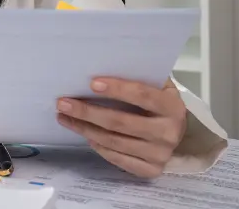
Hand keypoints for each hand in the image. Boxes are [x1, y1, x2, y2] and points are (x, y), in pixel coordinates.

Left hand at [56, 78, 187, 178]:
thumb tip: (100, 67)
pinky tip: (85, 134)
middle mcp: (169, 133)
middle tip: (63, 103)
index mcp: (173, 107)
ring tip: (65, 117)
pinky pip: (117, 158)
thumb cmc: (159, 103)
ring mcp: (160, 154)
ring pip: (113, 141)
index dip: (117, 89)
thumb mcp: (157, 86)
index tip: (91, 83)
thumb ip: (138, 77)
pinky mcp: (150, 170)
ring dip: (85, 128)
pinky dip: (98, 146)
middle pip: (120, 122)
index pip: (142, 96)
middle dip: (87, 111)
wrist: (176, 133)